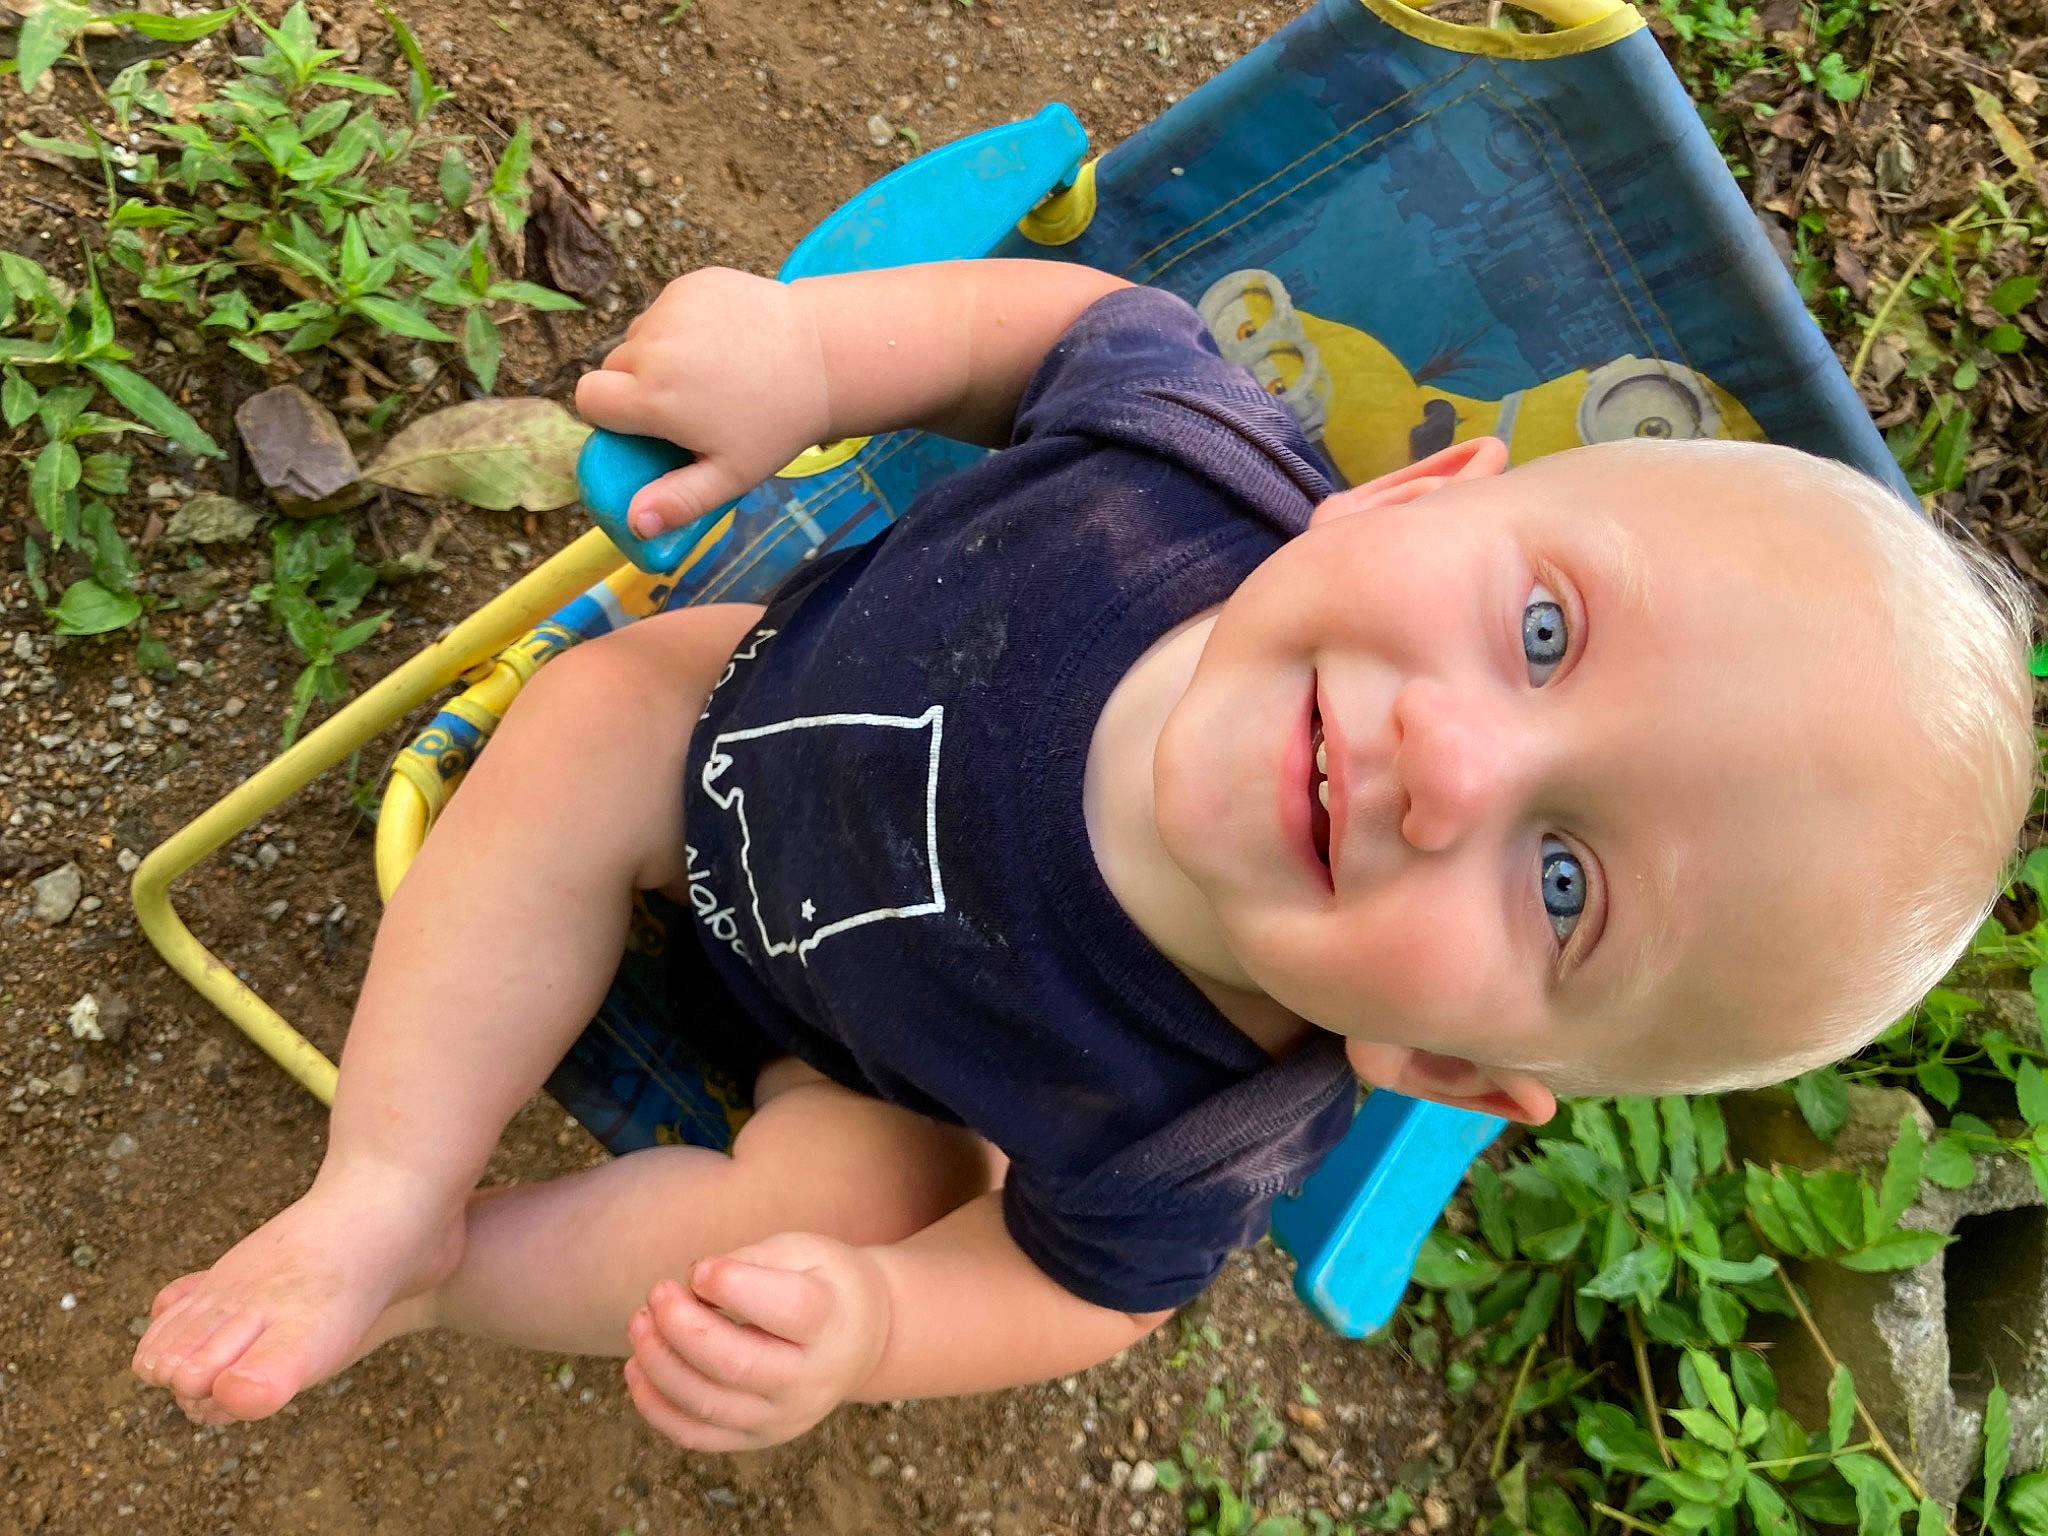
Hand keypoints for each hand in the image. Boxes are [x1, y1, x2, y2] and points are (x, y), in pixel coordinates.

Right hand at [574, 268, 832, 537]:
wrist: (824, 356)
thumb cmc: (778, 423)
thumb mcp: (731, 473)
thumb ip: (680, 500)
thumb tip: (637, 524)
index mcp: (654, 396)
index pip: (589, 398)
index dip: (609, 414)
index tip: (642, 425)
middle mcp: (653, 346)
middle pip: (612, 367)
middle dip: (636, 386)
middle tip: (685, 404)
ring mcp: (671, 309)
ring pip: (638, 337)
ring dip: (657, 355)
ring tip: (708, 372)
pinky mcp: (690, 284)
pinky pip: (665, 310)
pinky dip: (681, 326)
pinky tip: (720, 343)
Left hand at [623, 1232, 891, 1451]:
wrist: (861, 1338)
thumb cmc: (824, 1283)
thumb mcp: (804, 1251)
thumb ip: (751, 1260)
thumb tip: (693, 1282)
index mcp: (831, 1323)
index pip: (787, 1310)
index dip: (734, 1286)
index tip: (701, 1268)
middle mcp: (811, 1379)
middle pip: (737, 1364)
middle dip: (682, 1328)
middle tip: (657, 1292)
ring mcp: (784, 1417)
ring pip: (709, 1405)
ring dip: (660, 1364)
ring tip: (640, 1322)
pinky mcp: (757, 1438)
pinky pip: (697, 1437)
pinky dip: (656, 1408)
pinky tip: (637, 1369)